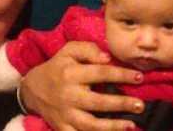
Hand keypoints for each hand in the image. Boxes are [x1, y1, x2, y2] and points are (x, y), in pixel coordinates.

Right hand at [20, 41, 143, 130]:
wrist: (32, 90)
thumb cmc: (57, 68)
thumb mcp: (68, 51)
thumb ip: (88, 49)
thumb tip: (107, 58)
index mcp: (71, 74)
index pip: (100, 74)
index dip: (121, 75)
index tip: (139, 77)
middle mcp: (69, 95)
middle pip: (98, 102)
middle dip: (121, 104)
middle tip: (140, 104)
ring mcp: (66, 115)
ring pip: (91, 125)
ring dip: (113, 126)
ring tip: (131, 125)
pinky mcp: (62, 128)